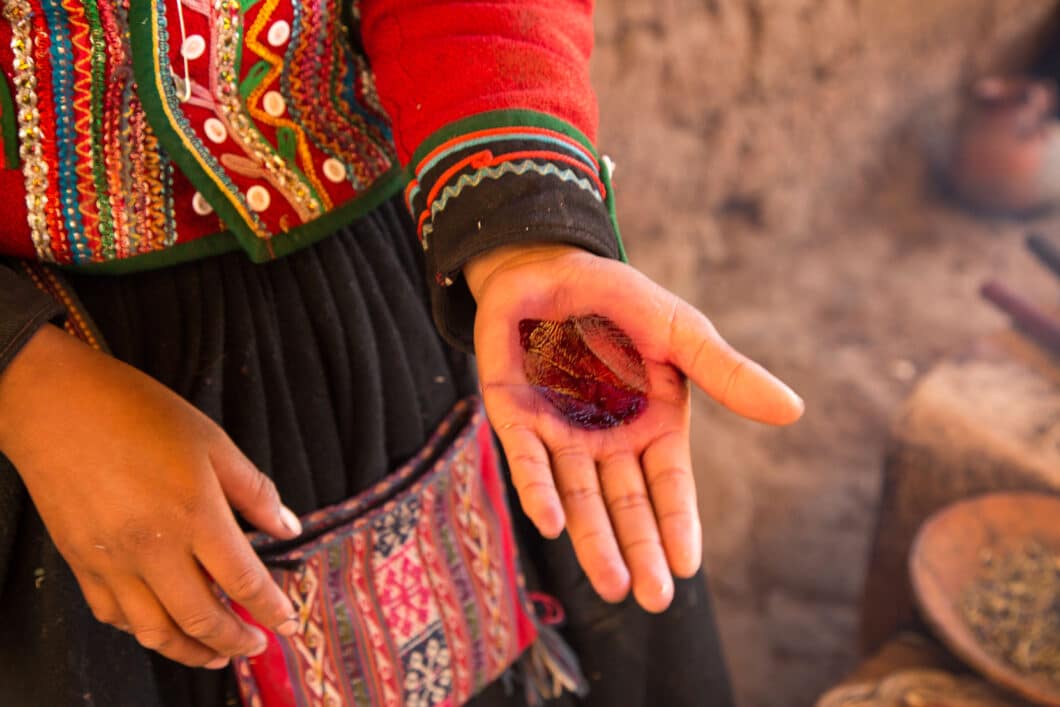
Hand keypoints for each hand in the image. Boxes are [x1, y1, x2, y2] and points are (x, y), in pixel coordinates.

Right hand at [0, 326, 301, 667]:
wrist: (55, 404)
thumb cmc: (138, 413)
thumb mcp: (213, 443)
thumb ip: (254, 492)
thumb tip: (289, 528)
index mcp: (195, 516)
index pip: (244, 582)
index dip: (271, 610)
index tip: (288, 624)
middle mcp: (153, 549)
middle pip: (201, 618)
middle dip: (235, 642)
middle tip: (256, 647)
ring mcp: (112, 561)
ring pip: (154, 631)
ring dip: (190, 650)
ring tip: (215, 653)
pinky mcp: (80, 563)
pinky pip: (113, 615)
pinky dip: (142, 630)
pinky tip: (161, 625)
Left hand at [465, 245, 802, 612]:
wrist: (550, 266)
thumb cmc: (621, 301)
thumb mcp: (681, 333)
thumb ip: (726, 374)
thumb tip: (794, 412)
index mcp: (652, 425)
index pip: (669, 486)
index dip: (677, 525)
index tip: (687, 568)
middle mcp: (607, 440)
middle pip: (625, 505)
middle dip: (638, 552)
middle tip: (653, 599)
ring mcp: (559, 433)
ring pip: (578, 497)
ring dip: (592, 540)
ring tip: (611, 586)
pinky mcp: (515, 418)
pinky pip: (528, 460)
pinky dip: (539, 490)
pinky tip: (551, 524)